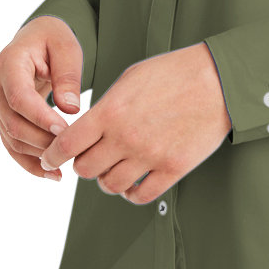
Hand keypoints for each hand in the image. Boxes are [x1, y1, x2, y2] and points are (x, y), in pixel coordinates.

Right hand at [0, 16, 83, 182]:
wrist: (35, 40)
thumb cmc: (53, 40)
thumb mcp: (66, 47)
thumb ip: (68, 75)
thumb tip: (70, 110)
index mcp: (9, 63)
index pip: (19, 97)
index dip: (40, 118)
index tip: (65, 131)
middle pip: (13, 123)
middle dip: (42, 141)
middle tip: (71, 151)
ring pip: (11, 138)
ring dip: (36, 156)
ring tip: (63, 169)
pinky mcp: (1, 118)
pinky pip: (11, 145)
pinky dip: (29, 162)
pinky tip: (51, 174)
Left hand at [36, 42, 231, 204]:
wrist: (218, 81)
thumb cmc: (174, 73)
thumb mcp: (130, 79)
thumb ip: (105, 107)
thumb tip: (86, 127)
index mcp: (111, 112)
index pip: (66, 145)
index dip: (52, 154)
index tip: (50, 157)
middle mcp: (126, 137)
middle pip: (85, 169)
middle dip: (84, 164)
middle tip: (91, 157)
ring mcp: (150, 156)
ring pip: (110, 185)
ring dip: (107, 179)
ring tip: (115, 168)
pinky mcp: (173, 169)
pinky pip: (140, 196)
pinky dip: (131, 193)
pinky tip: (134, 181)